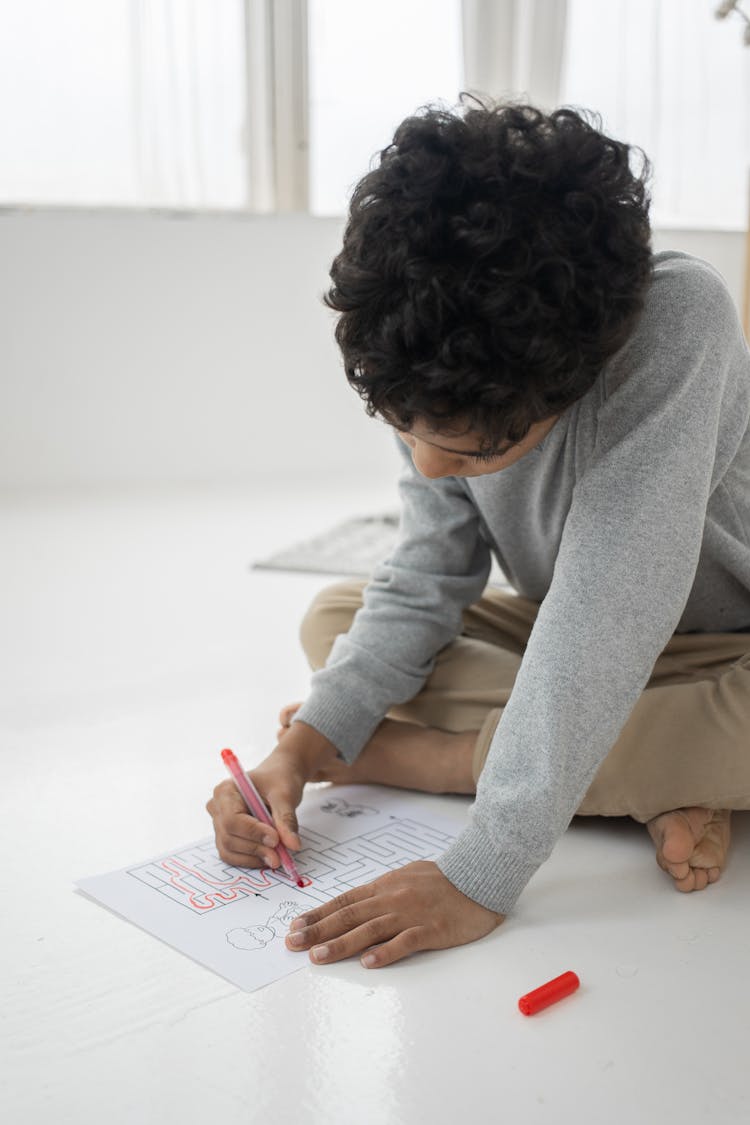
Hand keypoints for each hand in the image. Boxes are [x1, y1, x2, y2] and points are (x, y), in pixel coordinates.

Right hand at [205, 720, 338, 869]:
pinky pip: (233, 856)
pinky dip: (250, 860)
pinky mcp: (226, 837)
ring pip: (229, 850)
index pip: (232, 818)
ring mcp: (219, 824)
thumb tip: (292, 845)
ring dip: (253, 857)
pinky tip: (268, 857)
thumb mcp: (286, 794)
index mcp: (226, 791)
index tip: (276, 839)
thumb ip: (286, 819)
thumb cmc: (279, 780)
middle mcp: (217, 808)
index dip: (253, 832)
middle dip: (255, 848)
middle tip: (280, 855)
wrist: (279, 780)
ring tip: (277, 857)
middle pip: (229, 837)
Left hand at [284, 860, 504, 967]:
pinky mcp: (432, 930)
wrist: (478, 877)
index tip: (296, 927)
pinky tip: (368, 963)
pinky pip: (406, 942)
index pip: (344, 901)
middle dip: (318, 930)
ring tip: (318, 956)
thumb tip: (353, 906)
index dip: (318, 914)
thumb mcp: (405, 877)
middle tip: (293, 944)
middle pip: (350, 916)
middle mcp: (392, 899)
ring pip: (370, 930)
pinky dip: (386, 953)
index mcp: (384, 886)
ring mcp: (411, 914)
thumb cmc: (441, 880)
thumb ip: (380, 892)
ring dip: (342, 944)